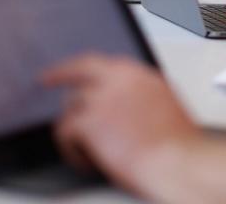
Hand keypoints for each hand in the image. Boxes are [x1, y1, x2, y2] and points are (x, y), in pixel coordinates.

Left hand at [42, 54, 201, 197]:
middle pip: (80, 67)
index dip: (87, 68)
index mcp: (141, 75)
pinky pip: (65, 132)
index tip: (77, 71)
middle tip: (47, 79)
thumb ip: (143, 97)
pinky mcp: (88, 121)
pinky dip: (72, 150)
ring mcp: (102, 98)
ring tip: (87, 150)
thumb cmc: (178, 145)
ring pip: (72, 106)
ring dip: (75, 129)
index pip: (106, 63)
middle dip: (61, 73)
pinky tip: (84, 161)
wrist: (177, 161)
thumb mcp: (166, 107)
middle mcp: (120, 80)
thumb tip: (129, 107)